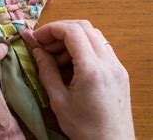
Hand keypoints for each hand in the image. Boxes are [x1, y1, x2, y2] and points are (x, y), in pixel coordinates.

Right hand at [32, 20, 133, 139]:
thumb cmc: (84, 127)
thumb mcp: (58, 99)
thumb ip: (46, 69)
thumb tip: (36, 49)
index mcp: (92, 69)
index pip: (72, 31)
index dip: (51, 29)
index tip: (36, 38)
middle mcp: (109, 62)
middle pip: (84, 27)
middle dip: (60, 30)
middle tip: (43, 45)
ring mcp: (117, 66)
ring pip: (93, 35)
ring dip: (71, 39)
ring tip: (54, 58)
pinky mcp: (119, 72)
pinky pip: (100, 48)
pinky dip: (82, 48)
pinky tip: (70, 64)